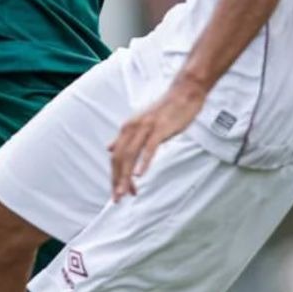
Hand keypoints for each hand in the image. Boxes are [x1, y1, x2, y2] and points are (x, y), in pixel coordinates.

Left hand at [108, 79, 206, 200]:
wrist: (183, 93)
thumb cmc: (164, 110)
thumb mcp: (140, 123)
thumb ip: (125, 138)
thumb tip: (109, 148)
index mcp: (127, 128)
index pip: (116, 156)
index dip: (115, 175)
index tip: (118, 191)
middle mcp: (132, 127)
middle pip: (120, 158)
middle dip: (117, 180)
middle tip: (118, 198)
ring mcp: (145, 128)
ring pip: (131, 155)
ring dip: (127, 176)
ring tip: (126, 192)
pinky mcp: (159, 129)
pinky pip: (149, 148)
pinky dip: (144, 162)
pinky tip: (141, 175)